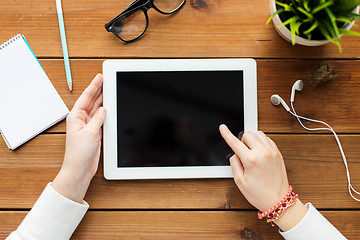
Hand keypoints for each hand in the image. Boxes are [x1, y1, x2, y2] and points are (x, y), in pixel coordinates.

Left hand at [52, 74, 105, 202]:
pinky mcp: (94, 132)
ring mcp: (88, 126)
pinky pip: (101, 118)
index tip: (100, 77)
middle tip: (106, 80)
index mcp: (76, 117)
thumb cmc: (79, 153)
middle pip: (92, 101)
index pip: (86, 97)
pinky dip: (106, 113)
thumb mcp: (91, 132)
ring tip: (110, 90)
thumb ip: (98, 118)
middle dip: (99, 90)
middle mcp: (81, 119)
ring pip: (97, 109)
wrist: (79, 168)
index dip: (94, 86)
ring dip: (103, 101)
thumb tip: (103, 109)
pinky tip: (110, 107)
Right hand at [219, 124, 306, 230]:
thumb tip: (234, 154)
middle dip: (242, 140)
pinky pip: (267, 139)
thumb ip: (234, 164)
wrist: (278, 200)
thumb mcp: (240, 182)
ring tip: (251, 151)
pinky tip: (259, 152)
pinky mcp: (278, 153)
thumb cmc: (259, 194)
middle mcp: (263, 153)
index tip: (222, 128)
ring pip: (259, 133)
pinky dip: (261, 142)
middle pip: (248, 133)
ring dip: (252, 139)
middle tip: (242, 152)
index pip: (235, 142)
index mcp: (251, 160)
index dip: (226, 134)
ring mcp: (272, 152)